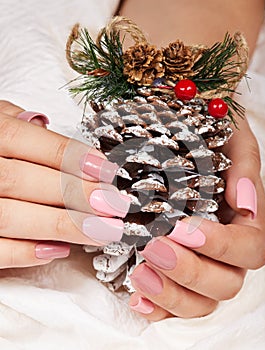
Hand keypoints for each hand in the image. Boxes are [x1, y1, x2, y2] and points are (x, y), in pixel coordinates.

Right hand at [0, 101, 129, 267]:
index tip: (106, 171)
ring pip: (11, 217)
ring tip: (102, 230)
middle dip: (75, 195)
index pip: (28, 140)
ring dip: (62, 226)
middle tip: (114, 205)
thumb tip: (48, 126)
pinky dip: (24, 253)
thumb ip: (15, 124)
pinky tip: (57, 250)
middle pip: (24, 182)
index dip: (70, 156)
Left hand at [128, 117, 264, 319]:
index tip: (184, 228)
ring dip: (171, 293)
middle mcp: (227, 252)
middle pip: (225, 282)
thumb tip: (245, 200)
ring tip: (140, 274)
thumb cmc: (208, 138)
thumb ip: (244, 164)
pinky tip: (136, 297)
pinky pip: (173, 304)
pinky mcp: (175, 274)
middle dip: (190, 270)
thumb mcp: (230, 138)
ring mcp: (202, 266)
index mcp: (246, 223)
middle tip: (155, 247)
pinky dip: (157, 306)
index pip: (249, 249)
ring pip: (201, 301)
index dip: (221, 246)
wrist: (179, 136)